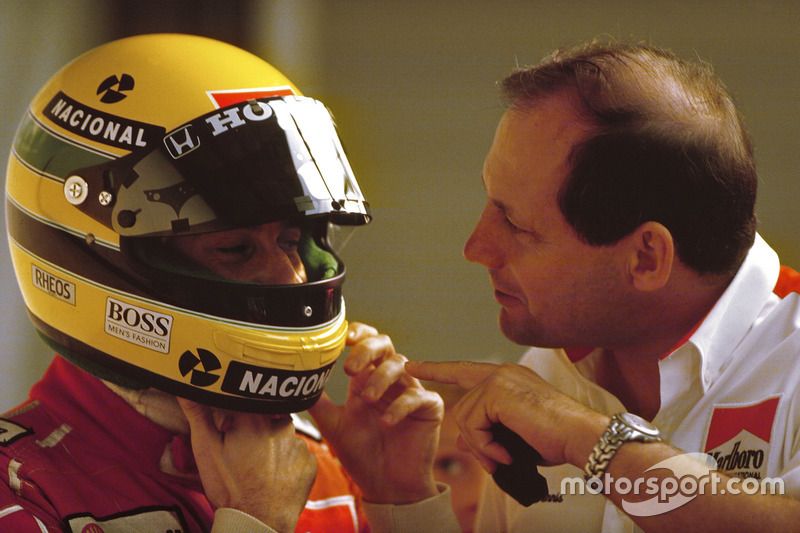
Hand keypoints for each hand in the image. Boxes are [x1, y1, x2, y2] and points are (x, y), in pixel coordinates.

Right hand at [177, 399, 315, 531]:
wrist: (258, 522)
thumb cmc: (230, 488)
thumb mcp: (206, 451)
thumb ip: (198, 414)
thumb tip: (187, 389)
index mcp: (254, 417)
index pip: (244, 403)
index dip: (233, 417)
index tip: (228, 429)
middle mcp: (281, 425)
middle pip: (266, 418)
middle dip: (255, 430)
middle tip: (243, 454)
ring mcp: (299, 444)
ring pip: (283, 436)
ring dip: (272, 445)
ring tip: (258, 468)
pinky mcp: (310, 461)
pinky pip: (298, 454)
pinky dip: (287, 461)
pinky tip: (274, 475)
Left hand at [309, 322, 443, 503]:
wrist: (386, 487)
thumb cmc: (362, 454)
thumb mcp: (333, 425)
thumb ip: (318, 402)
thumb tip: (295, 382)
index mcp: (367, 378)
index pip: (366, 342)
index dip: (358, 333)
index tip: (342, 339)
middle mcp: (390, 380)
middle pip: (385, 344)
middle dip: (367, 350)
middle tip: (350, 370)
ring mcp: (411, 392)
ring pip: (402, 365)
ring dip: (381, 378)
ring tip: (366, 400)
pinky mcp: (429, 409)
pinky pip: (419, 396)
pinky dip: (401, 405)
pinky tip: (386, 422)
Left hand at [405, 361, 607, 471]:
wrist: (580, 438)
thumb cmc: (556, 440)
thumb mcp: (515, 435)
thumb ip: (489, 431)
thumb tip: (463, 440)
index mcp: (508, 378)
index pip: (463, 371)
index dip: (436, 369)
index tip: (411, 365)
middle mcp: (501, 373)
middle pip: (463, 409)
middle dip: (474, 442)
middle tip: (496, 461)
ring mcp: (499, 379)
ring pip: (465, 419)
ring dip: (482, 447)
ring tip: (505, 457)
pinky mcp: (497, 391)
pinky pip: (472, 424)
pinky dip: (486, 446)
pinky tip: (505, 453)